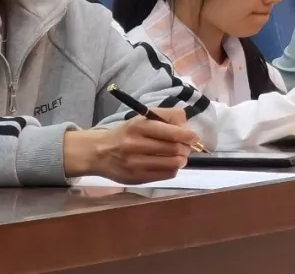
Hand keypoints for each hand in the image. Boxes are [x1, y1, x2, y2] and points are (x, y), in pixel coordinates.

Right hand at [64, 108, 200, 183]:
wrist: (99, 152)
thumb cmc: (127, 133)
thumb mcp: (143, 117)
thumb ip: (167, 116)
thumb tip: (187, 127)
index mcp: (139, 126)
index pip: (170, 132)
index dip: (187, 135)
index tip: (194, 137)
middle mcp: (136, 145)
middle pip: (174, 149)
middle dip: (185, 148)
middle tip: (186, 147)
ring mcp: (136, 164)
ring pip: (173, 164)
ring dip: (182, 159)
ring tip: (179, 156)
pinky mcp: (137, 178)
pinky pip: (167, 175)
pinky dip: (173, 169)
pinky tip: (168, 164)